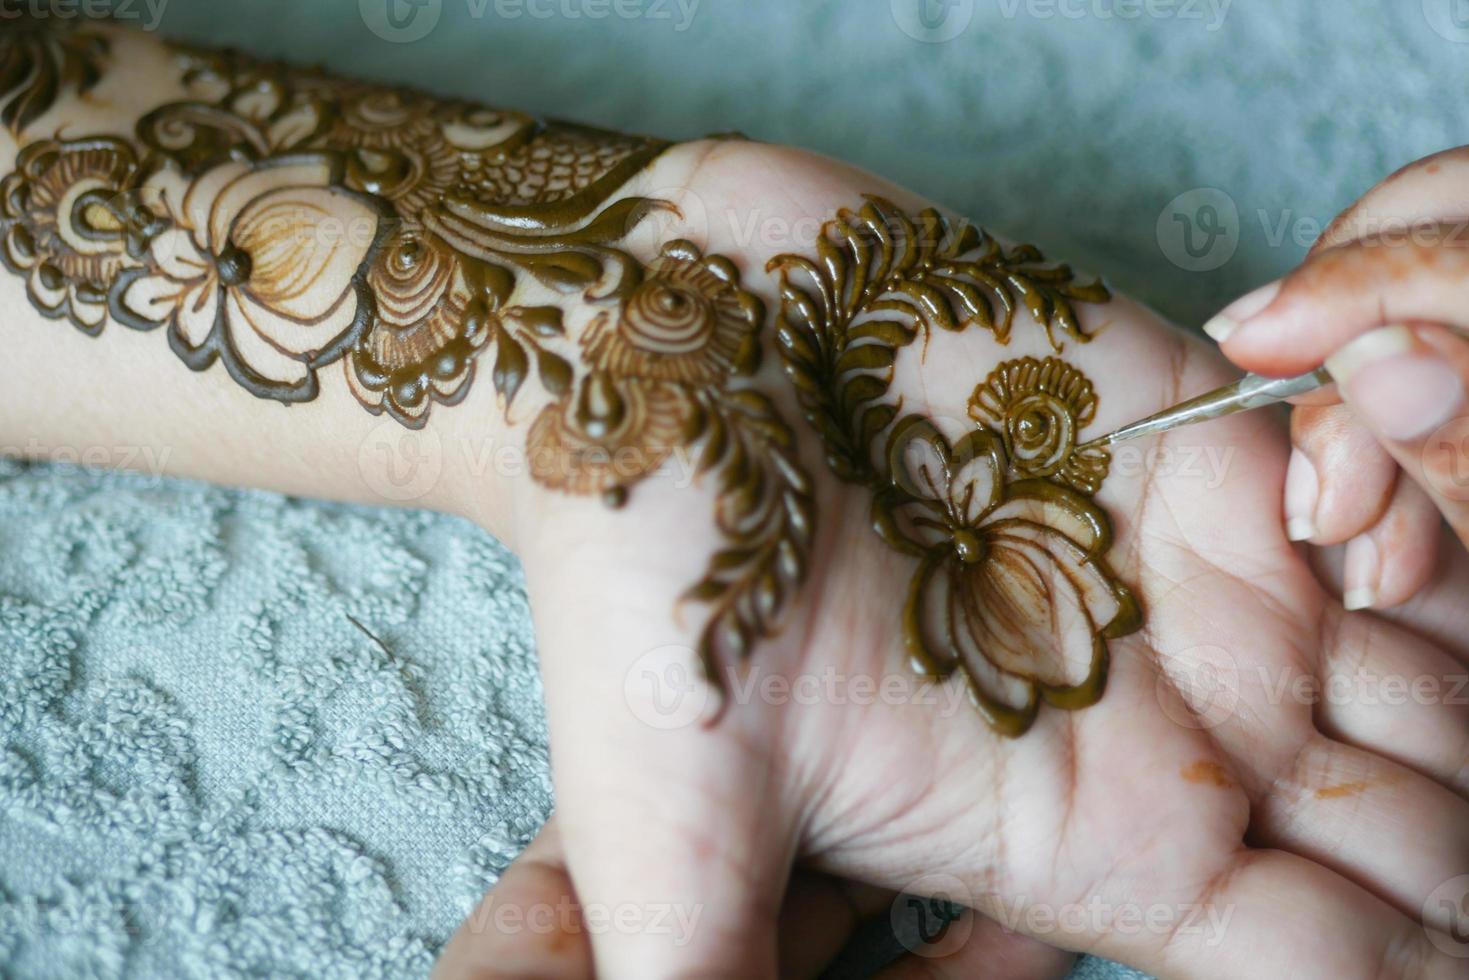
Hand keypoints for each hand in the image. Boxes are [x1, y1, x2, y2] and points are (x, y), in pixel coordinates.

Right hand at [433, 142, 1468, 978]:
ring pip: (1445, 667)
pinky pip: (1398, 499)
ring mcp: (1205, 585)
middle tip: (1353, 722)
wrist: (651, 351)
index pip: (1337, 962)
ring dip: (1461, 646)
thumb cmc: (646, 585)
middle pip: (1430, 824)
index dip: (1413, 956)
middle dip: (1462, 810)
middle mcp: (1171, 728)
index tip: (1418, 916)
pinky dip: (1423, 497)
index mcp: (1087, 850)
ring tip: (1355, 587)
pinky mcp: (1210, 444)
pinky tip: (1342, 486)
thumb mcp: (661, 835)